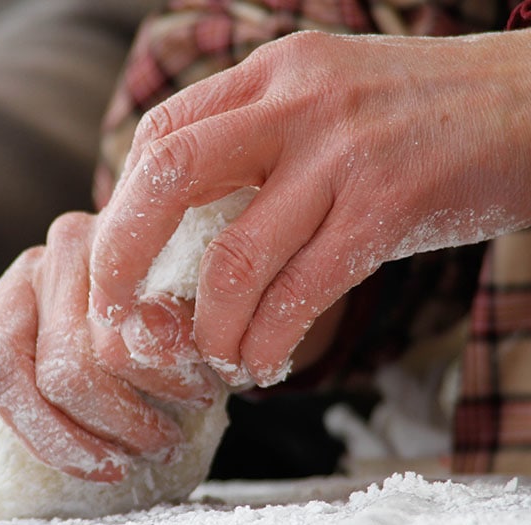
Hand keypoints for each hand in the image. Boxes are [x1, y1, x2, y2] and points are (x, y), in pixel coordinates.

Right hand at [0, 212, 223, 481]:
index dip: (158, 381)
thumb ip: (179, 317)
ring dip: (57, 436)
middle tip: (160, 448)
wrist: (142, 248)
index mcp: (103, 246)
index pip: (115, 333)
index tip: (200, 402)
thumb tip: (173, 351)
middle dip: (115, 424)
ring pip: (2, 369)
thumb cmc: (168, 284)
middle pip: (60, 366)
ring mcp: (9, 281)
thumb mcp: (191, 292)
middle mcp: (49, 258)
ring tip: (114, 466)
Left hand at [89, 29, 530, 387]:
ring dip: (210, 326)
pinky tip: (261, 363)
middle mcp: (297, 104)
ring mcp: (343, 154)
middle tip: (121, 318)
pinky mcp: (389, 207)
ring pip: (237, 257)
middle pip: (169, 178)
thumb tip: (180, 222)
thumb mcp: (322, 99)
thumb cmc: (414, 114)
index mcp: (270, 74)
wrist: (528, 103)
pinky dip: (269, 339)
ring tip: (214, 359)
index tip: (121, 265)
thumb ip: (255, 142)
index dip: (124, 208)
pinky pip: (303, 291)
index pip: (160, 136)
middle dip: (125, 257)